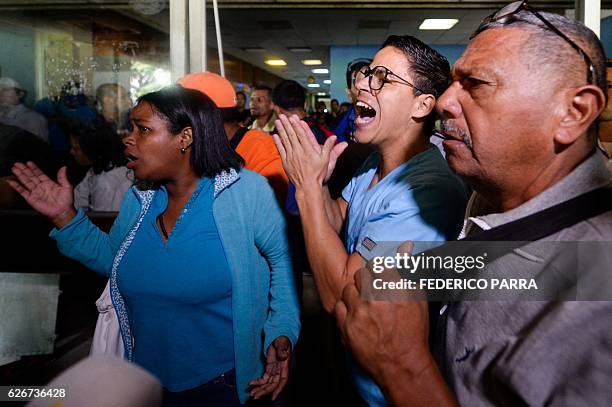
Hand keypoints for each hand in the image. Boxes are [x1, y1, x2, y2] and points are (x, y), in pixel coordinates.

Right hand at [7, 162, 75, 226]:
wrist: (62, 211)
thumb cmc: (66, 201)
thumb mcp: (67, 186)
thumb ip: (63, 177)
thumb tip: (64, 167)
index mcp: (48, 183)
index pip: (39, 173)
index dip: (34, 168)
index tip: (29, 162)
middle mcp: (41, 187)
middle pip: (30, 176)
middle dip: (24, 170)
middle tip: (18, 163)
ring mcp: (35, 192)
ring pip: (26, 182)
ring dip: (20, 175)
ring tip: (14, 169)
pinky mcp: (31, 198)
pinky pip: (22, 191)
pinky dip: (16, 186)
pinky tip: (11, 181)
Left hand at [249, 336, 291, 400]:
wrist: (278, 338)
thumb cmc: (282, 340)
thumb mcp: (282, 343)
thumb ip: (282, 350)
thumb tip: (282, 356)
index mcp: (285, 366)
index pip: (283, 381)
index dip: (278, 390)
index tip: (272, 397)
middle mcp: (280, 371)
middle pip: (273, 385)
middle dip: (264, 391)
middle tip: (255, 395)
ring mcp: (274, 371)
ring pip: (267, 383)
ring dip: (260, 389)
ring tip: (252, 393)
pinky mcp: (268, 369)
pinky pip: (263, 378)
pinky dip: (257, 382)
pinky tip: (251, 383)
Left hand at [273, 114, 346, 186]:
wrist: (308, 187)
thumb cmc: (318, 174)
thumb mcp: (327, 160)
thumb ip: (330, 148)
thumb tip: (335, 138)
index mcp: (309, 150)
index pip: (302, 134)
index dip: (297, 125)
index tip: (293, 117)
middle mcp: (299, 152)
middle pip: (292, 135)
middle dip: (287, 124)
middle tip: (282, 115)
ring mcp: (291, 157)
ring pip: (285, 140)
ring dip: (281, 130)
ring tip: (278, 121)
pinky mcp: (286, 162)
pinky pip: (281, 150)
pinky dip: (278, 142)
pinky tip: (275, 135)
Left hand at [334, 241, 430, 387]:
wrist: (401, 364)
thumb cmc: (412, 334)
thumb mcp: (418, 300)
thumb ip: (409, 275)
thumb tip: (405, 254)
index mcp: (392, 289)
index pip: (377, 263)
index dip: (378, 267)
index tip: (379, 271)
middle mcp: (373, 298)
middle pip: (360, 274)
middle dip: (366, 278)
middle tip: (372, 288)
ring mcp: (357, 312)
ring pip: (348, 289)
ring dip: (355, 293)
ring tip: (364, 303)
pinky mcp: (346, 326)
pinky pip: (339, 306)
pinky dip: (346, 308)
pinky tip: (356, 314)